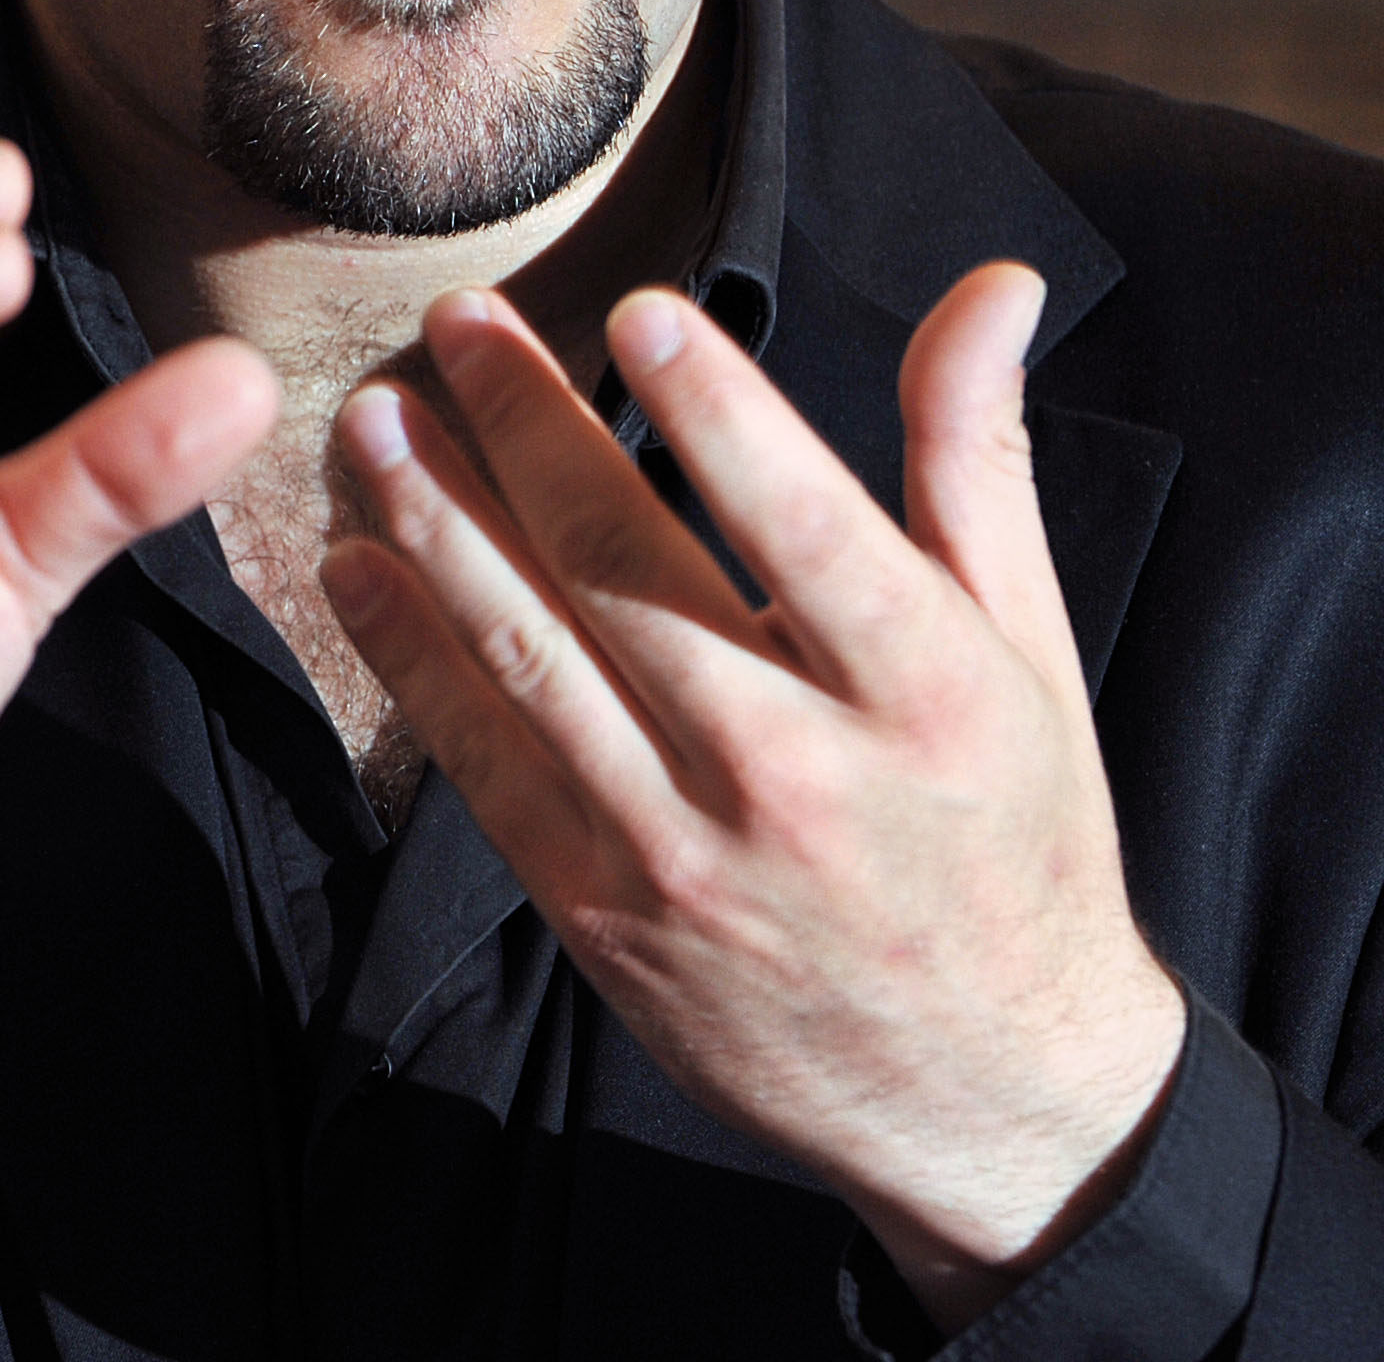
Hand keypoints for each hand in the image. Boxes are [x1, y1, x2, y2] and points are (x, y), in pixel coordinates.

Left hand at [318, 264, 1182, 1328]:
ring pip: (533, 657)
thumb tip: (993, 286)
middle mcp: (798, 774)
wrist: (992, 1095)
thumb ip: (974, 455)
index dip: (715, 409)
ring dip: (435, 525)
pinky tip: (359, 566)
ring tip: (374, 418)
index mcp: (924, 693)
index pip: (801, 525)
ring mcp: (686, 853)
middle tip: (458, 322)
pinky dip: (412, 661)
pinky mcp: (605, 915)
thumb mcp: (1024, 644)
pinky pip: (486, 766)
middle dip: (528, 431)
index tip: (631, 308)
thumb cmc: (1015, 835)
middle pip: (629, 574)